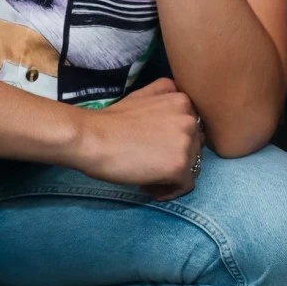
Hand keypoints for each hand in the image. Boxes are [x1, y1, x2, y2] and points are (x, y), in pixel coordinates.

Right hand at [70, 78, 202, 197]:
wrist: (93, 138)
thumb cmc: (111, 119)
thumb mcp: (143, 95)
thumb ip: (164, 95)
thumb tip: (173, 101)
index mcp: (183, 101)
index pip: (191, 127)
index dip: (174, 141)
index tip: (156, 151)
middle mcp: (190, 119)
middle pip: (193, 147)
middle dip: (174, 158)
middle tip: (150, 166)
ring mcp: (186, 142)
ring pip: (192, 166)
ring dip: (172, 175)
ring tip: (147, 179)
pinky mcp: (179, 165)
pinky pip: (185, 185)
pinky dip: (169, 191)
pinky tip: (150, 189)